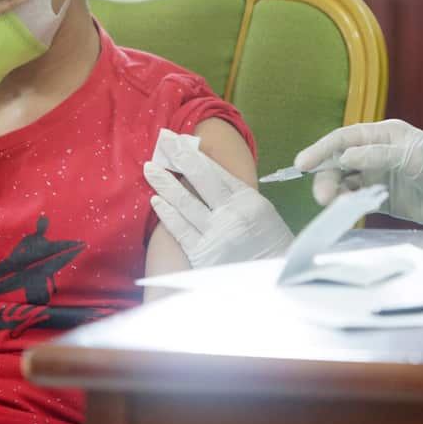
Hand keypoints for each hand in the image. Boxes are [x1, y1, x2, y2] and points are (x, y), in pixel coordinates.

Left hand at [144, 132, 292, 267]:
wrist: (273, 283)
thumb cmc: (269, 246)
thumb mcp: (263, 214)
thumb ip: (239, 196)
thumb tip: (211, 174)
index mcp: (248, 200)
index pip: (216, 170)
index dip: (194, 154)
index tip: (180, 140)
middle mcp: (232, 214)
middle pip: (200, 179)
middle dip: (179, 157)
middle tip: (162, 140)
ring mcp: (216, 234)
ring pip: (184, 202)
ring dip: (164, 183)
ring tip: (150, 168)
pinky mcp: (203, 255)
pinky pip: (180, 230)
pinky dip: (167, 213)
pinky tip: (156, 200)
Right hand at [293, 119, 422, 225]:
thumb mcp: (415, 156)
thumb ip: (379, 155)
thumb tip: (346, 156)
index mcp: (384, 134)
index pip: (344, 138)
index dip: (321, 150)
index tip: (302, 164)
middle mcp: (377, 154)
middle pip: (339, 163)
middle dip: (326, 178)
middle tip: (324, 198)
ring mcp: (379, 177)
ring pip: (345, 183)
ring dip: (336, 193)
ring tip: (336, 206)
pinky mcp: (384, 200)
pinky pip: (357, 201)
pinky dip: (348, 206)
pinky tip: (348, 212)